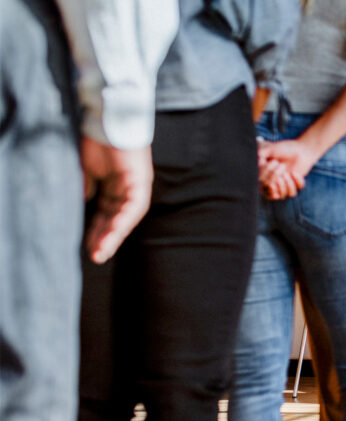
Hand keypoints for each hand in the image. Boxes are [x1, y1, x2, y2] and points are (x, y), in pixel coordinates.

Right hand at [80, 137, 153, 263]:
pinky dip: (122, 221)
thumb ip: (88, 186)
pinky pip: (133, 206)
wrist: (106, 116)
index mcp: (116, 186)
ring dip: (113, 235)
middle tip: (95, 257)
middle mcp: (128, 188)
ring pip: (126, 217)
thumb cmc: (96, 138)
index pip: (107, 214)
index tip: (89, 248)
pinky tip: (112, 234)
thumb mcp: (87, 168)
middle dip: (105, 238)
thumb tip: (84, 202)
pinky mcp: (140, 180)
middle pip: (117, 219)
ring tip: (101, 252)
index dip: (98, 231)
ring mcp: (136, 185)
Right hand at [257, 139, 315, 199]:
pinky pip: (294, 191)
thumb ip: (261, 153)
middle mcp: (272, 184)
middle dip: (274, 178)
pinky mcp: (295, 186)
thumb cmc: (282, 148)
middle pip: (270, 193)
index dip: (264, 180)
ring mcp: (284, 186)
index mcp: (263, 177)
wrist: (299, 149)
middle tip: (280, 165)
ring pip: (283, 196)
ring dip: (285, 185)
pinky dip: (295, 182)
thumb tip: (258, 158)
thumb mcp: (270, 148)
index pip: (260, 186)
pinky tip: (294, 172)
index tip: (269, 166)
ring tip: (287, 173)